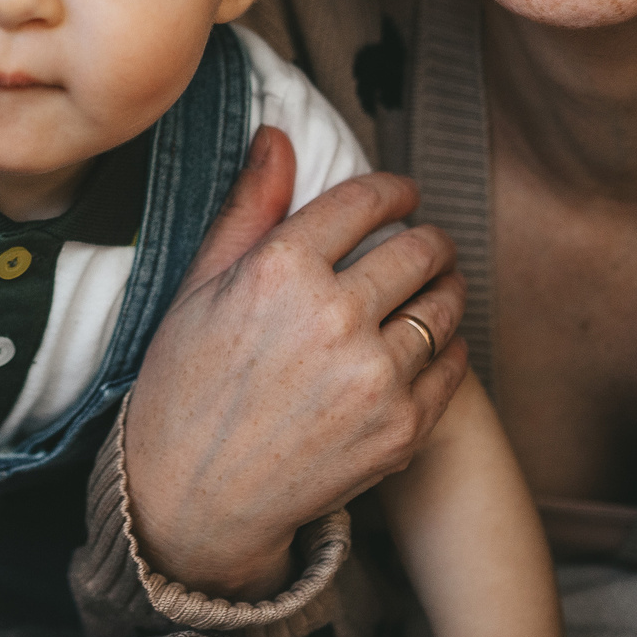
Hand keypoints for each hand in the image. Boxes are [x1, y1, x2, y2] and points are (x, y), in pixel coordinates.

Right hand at [121, 126, 470, 597]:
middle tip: (421, 245)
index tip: (401, 196)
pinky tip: (424, 347)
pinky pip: (453, 365)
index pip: (368, 201)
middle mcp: (334, 318)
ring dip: (444, 289)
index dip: (394, 191)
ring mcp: (373, 377)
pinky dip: (447, 348)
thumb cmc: (184, 388)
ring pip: (445, 304)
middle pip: (420, 248)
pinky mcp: (401, 428)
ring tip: (429, 290)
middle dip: (426, 238)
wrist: (191, 500)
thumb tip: (277, 135)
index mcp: (280, 271)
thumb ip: (249, 208)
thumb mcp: (199, 289)